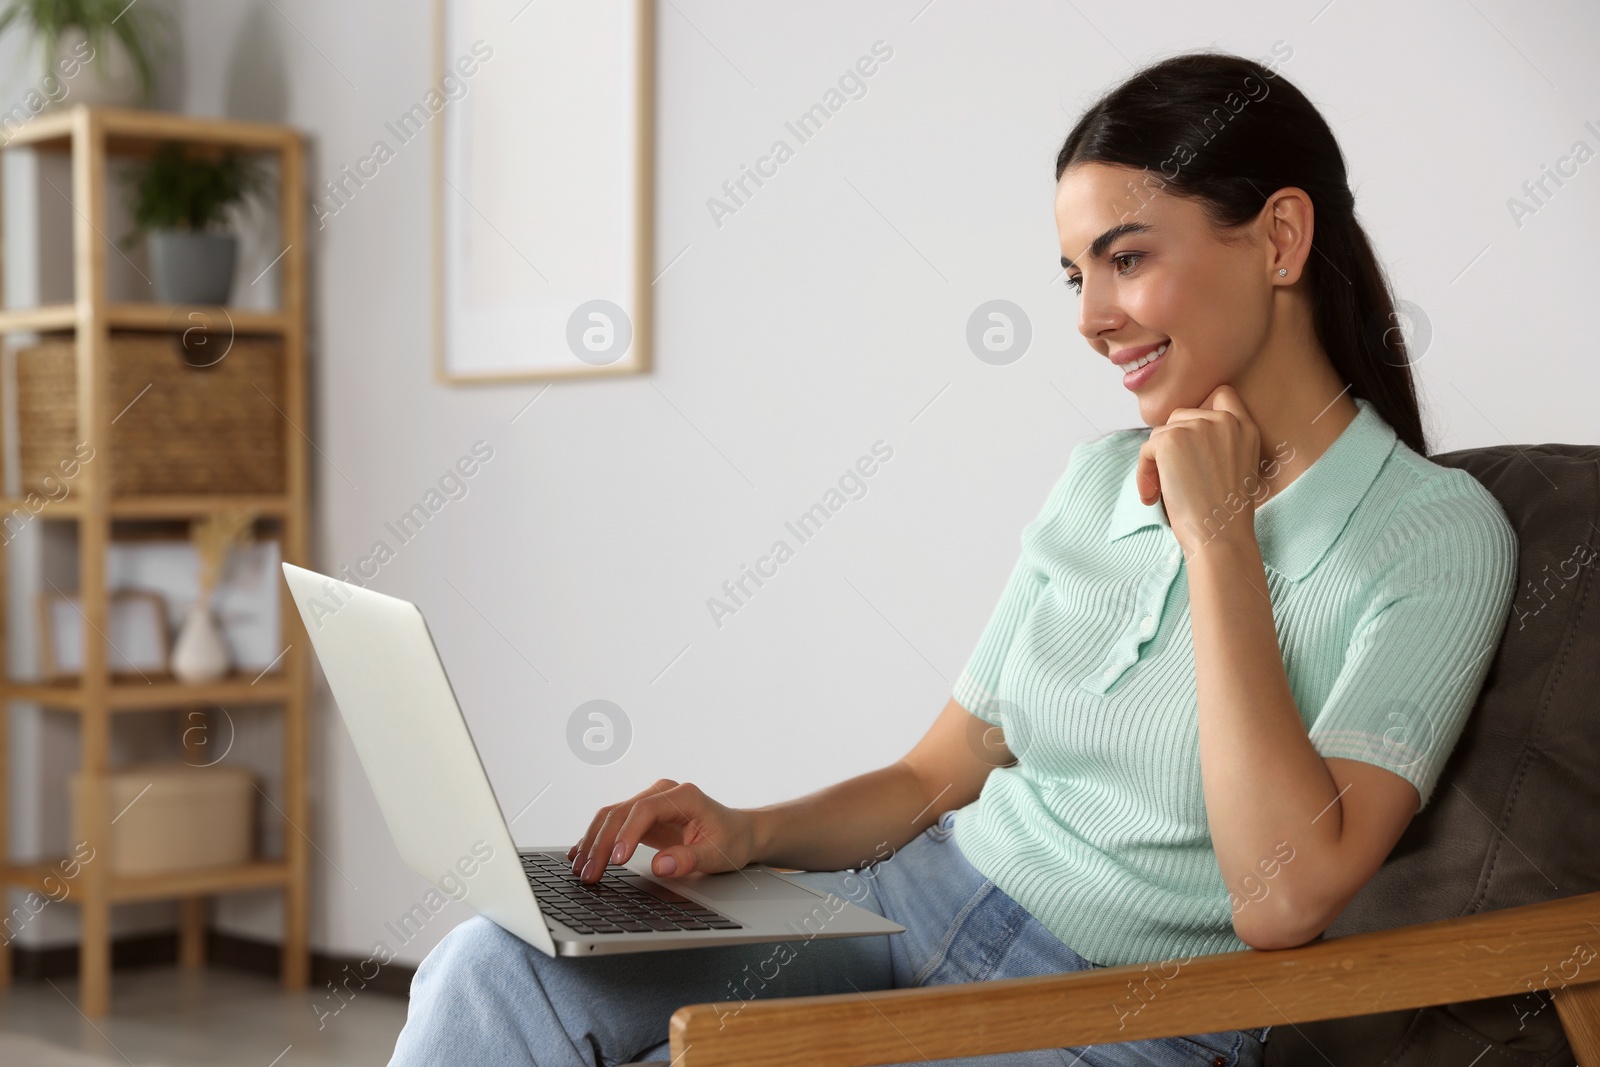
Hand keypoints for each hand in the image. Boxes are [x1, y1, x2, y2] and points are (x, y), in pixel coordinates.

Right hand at [566, 778, 756, 882]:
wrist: (737, 831)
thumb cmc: (731, 840)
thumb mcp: (717, 854)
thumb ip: (689, 859)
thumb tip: (660, 866)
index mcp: (683, 796)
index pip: (645, 810)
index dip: (627, 834)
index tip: (617, 860)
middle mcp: (662, 793)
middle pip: (621, 812)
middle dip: (601, 844)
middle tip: (590, 874)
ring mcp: (649, 801)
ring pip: (610, 816)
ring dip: (592, 842)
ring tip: (580, 870)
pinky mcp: (641, 815)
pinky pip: (612, 823)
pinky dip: (595, 839)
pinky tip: (579, 854)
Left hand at [1135, 385, 1263, 557]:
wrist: (1219, 535)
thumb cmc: (1224, 514)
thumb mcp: (1236, 467)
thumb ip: (1219, 442)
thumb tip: (1180, 433)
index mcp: (1245, 427)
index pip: (1221, 395)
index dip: (1201, 414)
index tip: (1192, 444)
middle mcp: (1223, 420)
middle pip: (1182, 416)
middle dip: (1172, 445)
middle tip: (1174, 479)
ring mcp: (1197, 426)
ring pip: (1162, 433)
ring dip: (1157, 461)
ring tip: (1163, 491)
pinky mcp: (1171, 439)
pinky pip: (1146, 449)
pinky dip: (1143, 473)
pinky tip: (1151, 497)